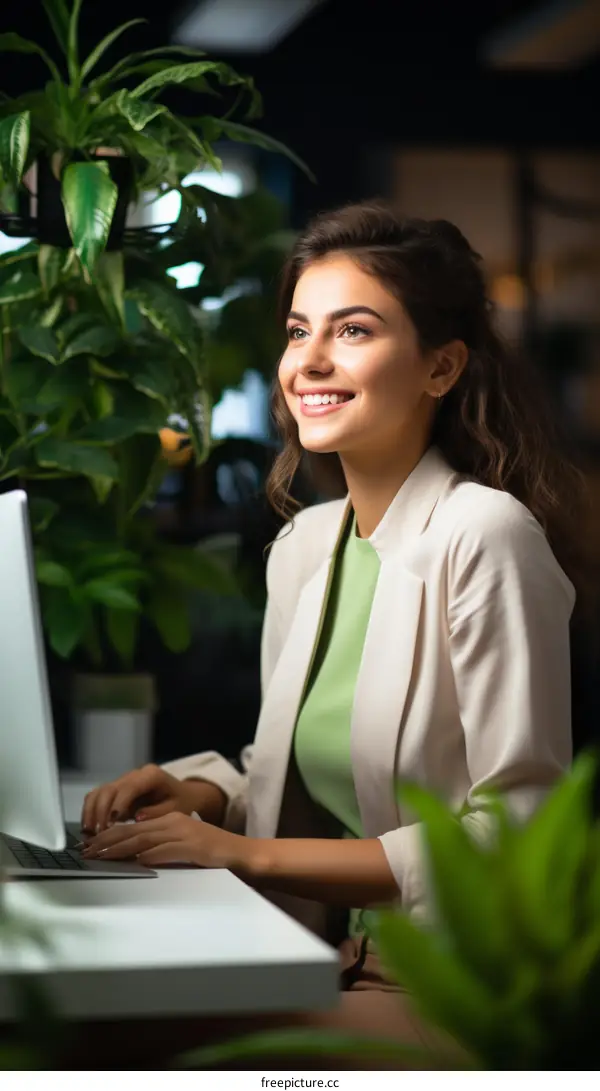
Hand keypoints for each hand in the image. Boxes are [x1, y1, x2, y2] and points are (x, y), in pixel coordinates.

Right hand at [81, 764, 224, 833]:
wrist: (182, 794)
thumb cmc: (181, 802)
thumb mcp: (176, 809)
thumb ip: (157, 812)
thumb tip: (137, 817)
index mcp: (150, 775)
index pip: (129, 788)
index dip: (118, 805)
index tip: (111, 824)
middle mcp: (133, 774)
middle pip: (109, 789)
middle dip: (100, 812)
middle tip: (98, 835)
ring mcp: (122, 781)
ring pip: (98, 792)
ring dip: (91, 813)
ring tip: (90, 834)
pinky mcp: (115, 790)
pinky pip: (97, 797)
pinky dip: (90, 812)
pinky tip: (89, 829)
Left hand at [81, 812, 251, 871]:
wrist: (244, 855)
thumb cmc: (214, 855)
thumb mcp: (184, 847)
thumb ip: (161, 848)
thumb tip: (135, 858)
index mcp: (171, 820)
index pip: (134, 827)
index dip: (111, 836)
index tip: (92, 846)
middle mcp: (174, 822)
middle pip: (134, 831)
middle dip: (107, 841)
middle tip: (87, 851)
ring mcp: (184, 833)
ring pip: (144, 839)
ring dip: (119, 849)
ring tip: (100, 856)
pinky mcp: (192, 847)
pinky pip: (164, 851)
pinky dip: (146, 857)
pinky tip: (132, 862)